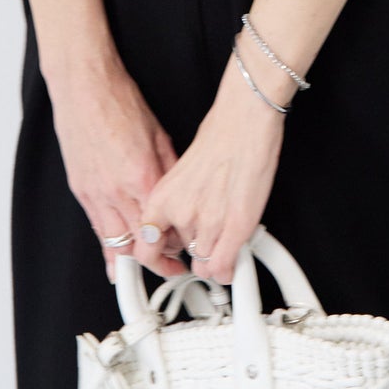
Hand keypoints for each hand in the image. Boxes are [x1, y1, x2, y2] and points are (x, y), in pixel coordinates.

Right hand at [45, 48, 189, 282]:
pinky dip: (108, 248)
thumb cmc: (120, 102)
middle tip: (173, 267)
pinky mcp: (81, 190)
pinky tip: (115, 260)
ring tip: (148, 269)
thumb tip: (181, 193)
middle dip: (159, 260)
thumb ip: (169, 170)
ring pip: (115, 243)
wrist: (85, 87)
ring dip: (132, 261)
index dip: (178, 243)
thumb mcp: (160, 136)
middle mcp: (117, 190)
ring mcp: (96, 192)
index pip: (164, 226)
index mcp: (142, 176)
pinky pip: (96, 229)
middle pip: (140, 243)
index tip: (187, 247)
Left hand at [130, 51, 286, 284]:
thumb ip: (176, 202)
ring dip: (215, 257)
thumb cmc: (218, 137)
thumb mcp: (181, 172)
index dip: (158, 260)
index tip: (166, 262)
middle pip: (183, 256)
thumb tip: (178, 224)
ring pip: (206, 264)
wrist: (243, 120)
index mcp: (161, 199)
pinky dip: (228, 268)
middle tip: (208, 236)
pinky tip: (232, 260)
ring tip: (225, 235)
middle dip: (195, 251)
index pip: (145, 249)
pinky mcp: (235, 227)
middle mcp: (180, 214)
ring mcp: (208, 223)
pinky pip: (224, 267)